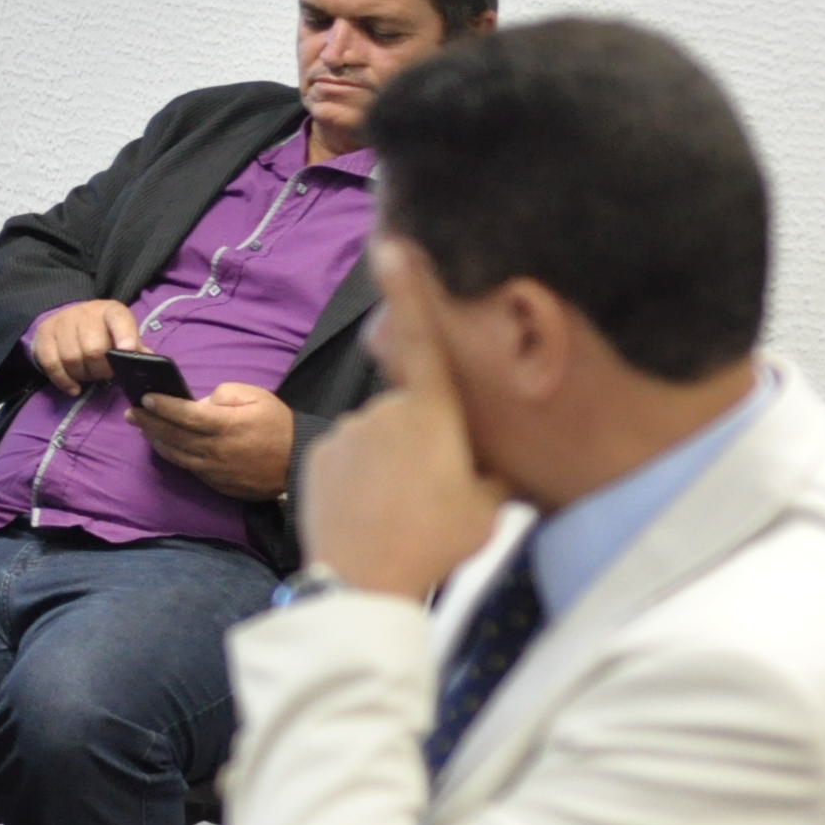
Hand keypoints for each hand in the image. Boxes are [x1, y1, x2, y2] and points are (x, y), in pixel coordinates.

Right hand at [27, 299, 139, 395]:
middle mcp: (85, 313)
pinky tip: (73, 388)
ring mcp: (62, 322)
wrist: (69, 319)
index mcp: (111, 311)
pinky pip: (51, 363)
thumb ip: (136, 348)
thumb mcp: (122, 334)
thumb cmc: (102, 331)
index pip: (119, 319)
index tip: (127, 351)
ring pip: (71, 358)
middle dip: (101, 369)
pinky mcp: (43, 335)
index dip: (124, 336)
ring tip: (89, 376)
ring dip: (82, 375)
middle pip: (93, 348)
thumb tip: (150, 363)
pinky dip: (63, 380)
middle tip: (104, 374)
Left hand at [131, 384, 295, 501]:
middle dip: (148, 422)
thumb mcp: (258, 397)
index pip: (185, 414)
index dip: (162, 405)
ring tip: (141, 427)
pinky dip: (171, 454)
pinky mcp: (216, 483)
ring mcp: (214, 469)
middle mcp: (215, 449)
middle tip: (131, 412)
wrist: (298, 463)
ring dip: (155, 439)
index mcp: (226, 425)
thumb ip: (226, 394)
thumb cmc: (278, 426)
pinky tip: (163, 444)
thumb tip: (200, 402)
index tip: (145, 397)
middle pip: (172, 435)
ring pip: (175, 454)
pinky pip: (187, 467)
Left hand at [298, 238, 508, 599]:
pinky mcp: (315, 455)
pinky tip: (367, 511)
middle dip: (422, 439)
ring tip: (399, 510)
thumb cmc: (436, 541)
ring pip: (377, 436)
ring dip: (388, 461)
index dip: (409, 290)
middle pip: (410, 411)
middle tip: (431, 492)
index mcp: (431, 413)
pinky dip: (358, 476)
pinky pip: (346, 455)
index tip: (393, 245)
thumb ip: (496, 465)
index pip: (423, 339)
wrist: (364, 580)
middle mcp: (382, 409)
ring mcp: (345, 432)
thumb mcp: (489, 504)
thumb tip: (508, 452)